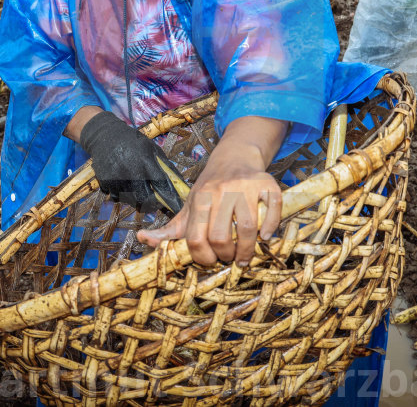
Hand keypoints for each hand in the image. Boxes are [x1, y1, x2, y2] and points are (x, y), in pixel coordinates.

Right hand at [78, 111, 187, 213]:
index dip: (170, 197)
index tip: (177, 207)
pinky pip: (117, 197)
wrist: (104, 136)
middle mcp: (131, 170)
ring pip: (131, 200)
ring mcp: (116, 177)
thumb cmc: (133, 142)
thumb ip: (166, 166)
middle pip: (145, 198)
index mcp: (145, 160)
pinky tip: (124, 184)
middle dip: (153, 204)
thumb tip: (181, 183)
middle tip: (156, 202)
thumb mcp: (152, 149)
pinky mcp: (105, 182)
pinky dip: (123, 196)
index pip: (161, 184)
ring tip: (138, 189)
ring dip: (138, 199)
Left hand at [137, 117, 286, 264]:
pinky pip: (272, 209)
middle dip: (226, 255)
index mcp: (200, 199)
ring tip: (247, 255)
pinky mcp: (266, 183)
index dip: (204, 257)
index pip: (196, 238)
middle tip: (231, 259)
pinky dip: (271, 227)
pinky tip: (266, 236)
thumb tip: (143, 239)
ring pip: (248, 227)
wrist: (235, 155)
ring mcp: (245, 186)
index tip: (212, 260)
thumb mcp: (189, 206)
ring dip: (249, 249)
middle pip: (221, 236)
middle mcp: (221, 191)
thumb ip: (170, 228)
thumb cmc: (211, 187)